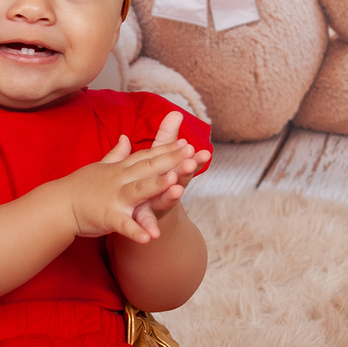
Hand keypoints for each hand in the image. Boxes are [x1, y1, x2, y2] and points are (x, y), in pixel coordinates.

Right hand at [62, 112, 205, 243]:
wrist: (58, 205)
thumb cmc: (79, 187)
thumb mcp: (100, 167)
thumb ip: (116, 154)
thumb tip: (125, 137)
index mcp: (120, 169)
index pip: (146, 156)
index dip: (166, 149)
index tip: (186, 143)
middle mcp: (119, 180)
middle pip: (148, 168)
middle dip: (170, 160)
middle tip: (191, 154)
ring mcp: (114, 198)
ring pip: (138, 191)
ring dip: (156, 187)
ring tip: (176, 185)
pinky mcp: (107, 217)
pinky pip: (124, 225)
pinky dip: (136, 231)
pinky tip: (151, 238)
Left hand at [131, 110, 210, 237]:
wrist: (146, 217)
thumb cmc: (154, 182)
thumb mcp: (158, 159)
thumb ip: (166, 138)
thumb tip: (175, 112)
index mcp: (170, 172)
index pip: (184, 162)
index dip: (193, 158)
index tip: (204, 151)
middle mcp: (167, 189)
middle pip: (180, 179)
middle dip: (187, 172)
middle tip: (192, 163)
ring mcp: (155, 205)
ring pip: (165, 201)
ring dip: (171, 196)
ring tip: (176, 190)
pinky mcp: (143, 221)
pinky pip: (146, 225)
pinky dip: (148, 229)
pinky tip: (151, 235)